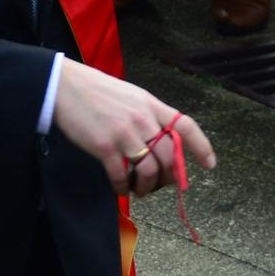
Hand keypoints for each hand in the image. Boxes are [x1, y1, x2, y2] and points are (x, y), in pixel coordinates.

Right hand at [51, 59, 215, 195]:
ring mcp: (124, 133)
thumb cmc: (97, 92)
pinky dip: (122, 187)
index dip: (201, 146)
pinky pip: (121, 176)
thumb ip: (148, 116)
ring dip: (146, 187)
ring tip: (138, 190)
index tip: (210, 164)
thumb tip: (161, 144)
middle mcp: (142, 119)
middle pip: (170, 156)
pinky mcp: (104, 146)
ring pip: (149, 171)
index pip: (185, 126)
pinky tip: (119, 187)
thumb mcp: (131, 96)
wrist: (64, 86)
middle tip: (158, 185)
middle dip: (169, 177)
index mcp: (151, 105)